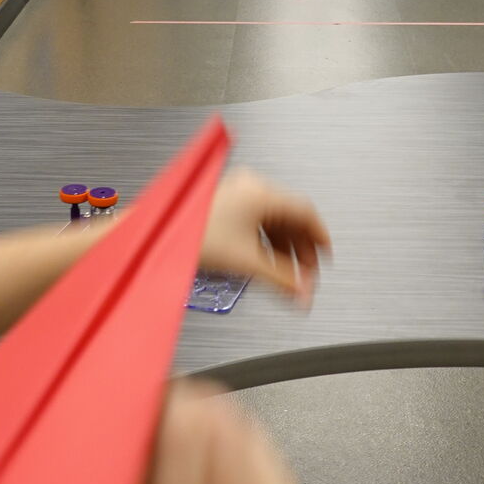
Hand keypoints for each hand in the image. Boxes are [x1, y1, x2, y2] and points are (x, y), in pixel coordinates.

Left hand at [199, 168, 330, 305]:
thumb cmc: (193, 237)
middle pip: (290, 218)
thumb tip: (303, 295)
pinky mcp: (225, 204)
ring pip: (274, 222)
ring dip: (283, 250)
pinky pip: (257, 223)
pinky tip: (267, 263)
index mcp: (260, 192)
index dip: (320, 238)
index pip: (306, 212)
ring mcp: (236, 194)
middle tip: (307, 275)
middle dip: (300, 251)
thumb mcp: (247, 263)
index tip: (326, 256)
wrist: (157, 236)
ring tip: (287, 274)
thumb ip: (282, 281)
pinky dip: (266, 244)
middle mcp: (250, 188)